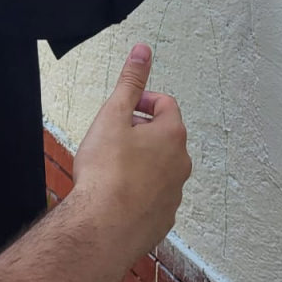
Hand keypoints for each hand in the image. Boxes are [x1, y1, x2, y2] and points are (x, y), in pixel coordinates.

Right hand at [72, 44, 190, 261]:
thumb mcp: (112, 115)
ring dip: (140, 163)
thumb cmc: (105, 175)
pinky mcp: (162, 220)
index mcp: (172, 135)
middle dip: (139, 133)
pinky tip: (115, 195)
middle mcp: (180, 164)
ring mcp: (174, 195)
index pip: (165, 104)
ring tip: (110, 169)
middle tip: (112, 139)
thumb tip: (143, 52)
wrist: (101, 229)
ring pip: (159, 168)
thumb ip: (130, 81)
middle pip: (163, 136)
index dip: (142, 102)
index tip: (122, 111)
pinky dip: (138, 192)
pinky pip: (154, 197)